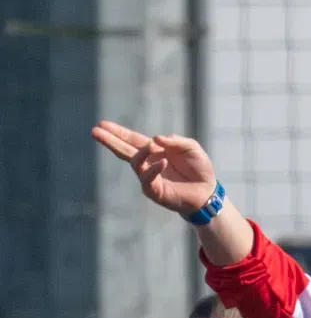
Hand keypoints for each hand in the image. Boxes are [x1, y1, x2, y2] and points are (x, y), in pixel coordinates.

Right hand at [92, 122, 216, 215]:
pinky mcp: (155, 192)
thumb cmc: (199, 170)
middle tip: (94, 131)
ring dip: (141, 153)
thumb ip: (175, 141)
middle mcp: (148, 164)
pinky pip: (147, 179)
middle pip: (124, 150)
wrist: (208, 193)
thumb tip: (156, 139)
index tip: (101, 124)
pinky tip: (162, 161)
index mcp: (154, 151)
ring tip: (152, 147)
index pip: (132, 140)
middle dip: (110, 141)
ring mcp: (149, 178)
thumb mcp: (191, 147)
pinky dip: (154, 169)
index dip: (117, 132)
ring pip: (135, 163)